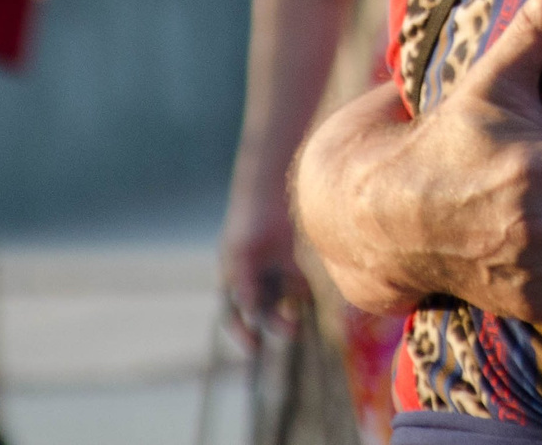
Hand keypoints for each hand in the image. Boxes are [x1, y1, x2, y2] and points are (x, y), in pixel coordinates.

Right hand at [221, 191, 307, 348]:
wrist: (269, 191)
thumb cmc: (248, 223)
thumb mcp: (241, 256)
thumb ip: (245, 285)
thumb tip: (250, 313)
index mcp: (232, 279)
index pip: (233, 314)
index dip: (242, 334)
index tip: (255, 350)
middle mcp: (251, 278)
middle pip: (262, 310)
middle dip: (274, 322)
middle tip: (291, 332)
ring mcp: (272, 271)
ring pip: (281, 300)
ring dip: (289, 312)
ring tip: (299, 321)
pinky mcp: (292, 262)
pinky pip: (297, 285)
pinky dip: (303, 293)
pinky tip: (310, 297)